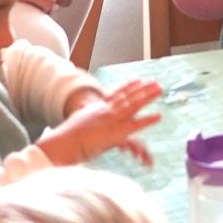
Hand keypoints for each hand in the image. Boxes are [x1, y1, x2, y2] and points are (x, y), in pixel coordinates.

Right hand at [42, 78, 161, 166]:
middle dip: (142, 89)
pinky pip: (134, 125)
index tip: (137, 80)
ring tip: (160, 91)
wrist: (62, 143)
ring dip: (147, 97)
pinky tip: (158, 117)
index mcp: (97, 108)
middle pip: (127, 97)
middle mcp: (105, 111)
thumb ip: (82, 113)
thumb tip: (81, 107)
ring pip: (133, 105)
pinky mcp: (115, 134)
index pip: (115, 94)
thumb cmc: (66, 136)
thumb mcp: (76, 120)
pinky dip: (146, 120)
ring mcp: (110, 120)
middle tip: (156, 83)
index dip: (127, 87)